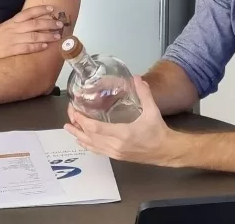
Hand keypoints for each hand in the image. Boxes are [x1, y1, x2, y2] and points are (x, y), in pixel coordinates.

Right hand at [0, 5, 65, 63]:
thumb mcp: (1, 29)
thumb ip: (14, 26)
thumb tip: (28, 25)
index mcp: (10, 23)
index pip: (28, 13)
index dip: (41, 10)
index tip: (52, 9)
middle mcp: (12, 29)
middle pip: (34, 24)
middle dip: (49, 23)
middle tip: (60, 24)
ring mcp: (12, 40)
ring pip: (33, 35)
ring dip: (47, 35)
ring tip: (57, 36)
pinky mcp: (10, 51)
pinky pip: (27, 48)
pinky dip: (36, 46)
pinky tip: (45, 46)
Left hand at [64, 76, 179, 166]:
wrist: (166, 151)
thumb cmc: (158, 131)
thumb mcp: (152, 110)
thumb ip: (144, 94)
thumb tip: (136, 77)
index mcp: (123, 134)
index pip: (97, 129)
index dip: (83, 121)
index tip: (75, 112)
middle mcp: (116, 145)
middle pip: (90, 137)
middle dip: (78, 126)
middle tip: (69, 115)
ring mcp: (115, 153)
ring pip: (92, 145)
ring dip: (79, 136)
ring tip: (68, 128)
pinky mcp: (116, 157)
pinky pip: (98, 151)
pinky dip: (87, 145)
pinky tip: (81, 141)